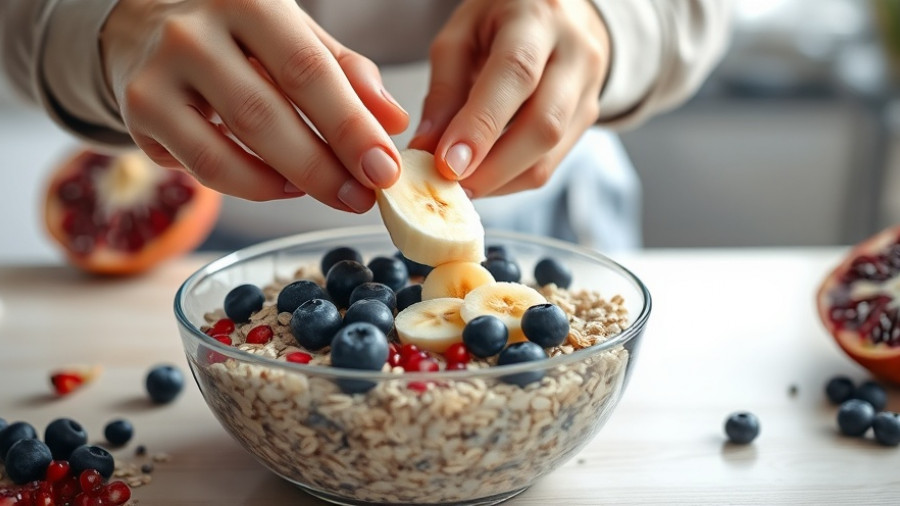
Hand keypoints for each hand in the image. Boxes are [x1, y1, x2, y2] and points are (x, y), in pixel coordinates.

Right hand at [100, 0, 408, 210]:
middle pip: (269, 113)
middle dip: (325, 166)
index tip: (384, 168)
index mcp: (250, 1)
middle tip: (363, 197)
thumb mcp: (295, 36)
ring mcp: (161, 72)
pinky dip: (253, 185)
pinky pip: (204, 167)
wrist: (144, 25)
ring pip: (233, 145)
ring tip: (332, 192)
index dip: (351, 126)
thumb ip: (345, 73)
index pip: (309, 69)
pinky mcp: (140, 111)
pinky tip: (284, 186)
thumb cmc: (236, 34)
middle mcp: (196, 31)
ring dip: (293, 180)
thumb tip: (393, 120)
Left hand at [409, 0, 609, 197]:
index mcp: (538, 19)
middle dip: (492, 168)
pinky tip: (484, 176)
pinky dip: (511, 178)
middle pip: (543, 124)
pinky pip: (550, 163)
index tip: (447, 164)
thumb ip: (444, 89)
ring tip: (461, 186)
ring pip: (549, 154)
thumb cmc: (503, 18)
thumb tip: (427, 148)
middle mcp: (574, 53)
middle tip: (448, 188)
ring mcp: (588, 89)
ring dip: (500, 180)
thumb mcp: (462, 33)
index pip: (516, 74)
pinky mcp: (588, 118)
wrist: (562, 11)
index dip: (481, 125)